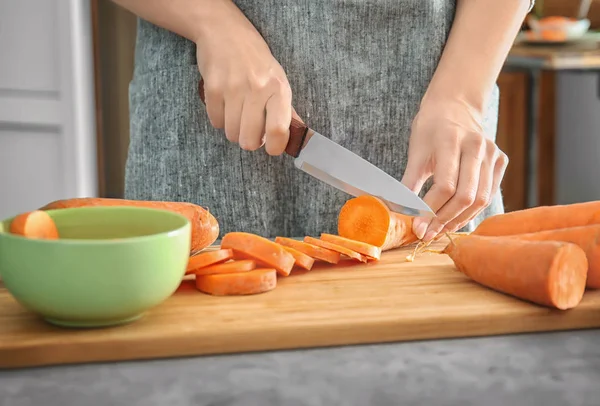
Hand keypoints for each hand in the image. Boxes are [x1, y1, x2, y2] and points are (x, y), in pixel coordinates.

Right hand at [196, 2, 291, 154]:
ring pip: (231, 133)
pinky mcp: (213, 88)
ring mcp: (234, 88)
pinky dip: (219, 119)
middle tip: (250, 130)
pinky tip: (224, 105)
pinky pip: (215, 122)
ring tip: (236, 114)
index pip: (278, 130)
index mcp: (279, 89)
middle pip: (250, 139)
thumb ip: (285, 109)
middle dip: (249, 141)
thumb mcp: (277, 79)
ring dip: (233, 130)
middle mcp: (258, 89)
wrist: (224, 31)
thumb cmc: (255, 59)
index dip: (274, 147)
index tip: (271, 149)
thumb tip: (296, 136)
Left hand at [401, 99, 507, 241]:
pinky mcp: (500, 160)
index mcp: (451, 140)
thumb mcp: (415, 152)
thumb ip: (409, 183)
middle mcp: (476, 146)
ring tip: (439, 231)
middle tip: (428, 234)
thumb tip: (397, 212)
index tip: (417, 228)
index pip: (445, 185)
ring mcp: (492, 153)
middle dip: (445, 220)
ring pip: (481, 199)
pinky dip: (472, 211)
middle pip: (466, 196)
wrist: (455, 106)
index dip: (430, 210)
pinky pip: (489, 194)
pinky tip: (455, 219)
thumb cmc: (430, 129)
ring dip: (459, 220)